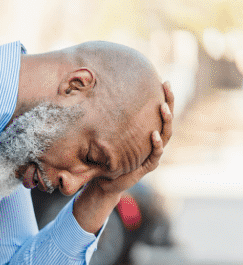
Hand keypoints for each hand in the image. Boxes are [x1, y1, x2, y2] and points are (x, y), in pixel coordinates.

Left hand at [94, 81, 174, 196]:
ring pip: (165, 134)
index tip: (164, 81)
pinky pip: (156, 154)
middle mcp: (154, 141)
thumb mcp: (108, 137)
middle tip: (167, 87)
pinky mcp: (148, 166)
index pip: (159, 112)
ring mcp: (153, 153)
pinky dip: (156, 144)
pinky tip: (154, 134)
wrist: (106, 183)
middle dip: (169, 102)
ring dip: (165, 120)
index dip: (164, 97)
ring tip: (163, 107)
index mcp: (147, 132)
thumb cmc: (107, 158)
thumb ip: (108, 123)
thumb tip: (96, 98)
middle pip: (167, 119)